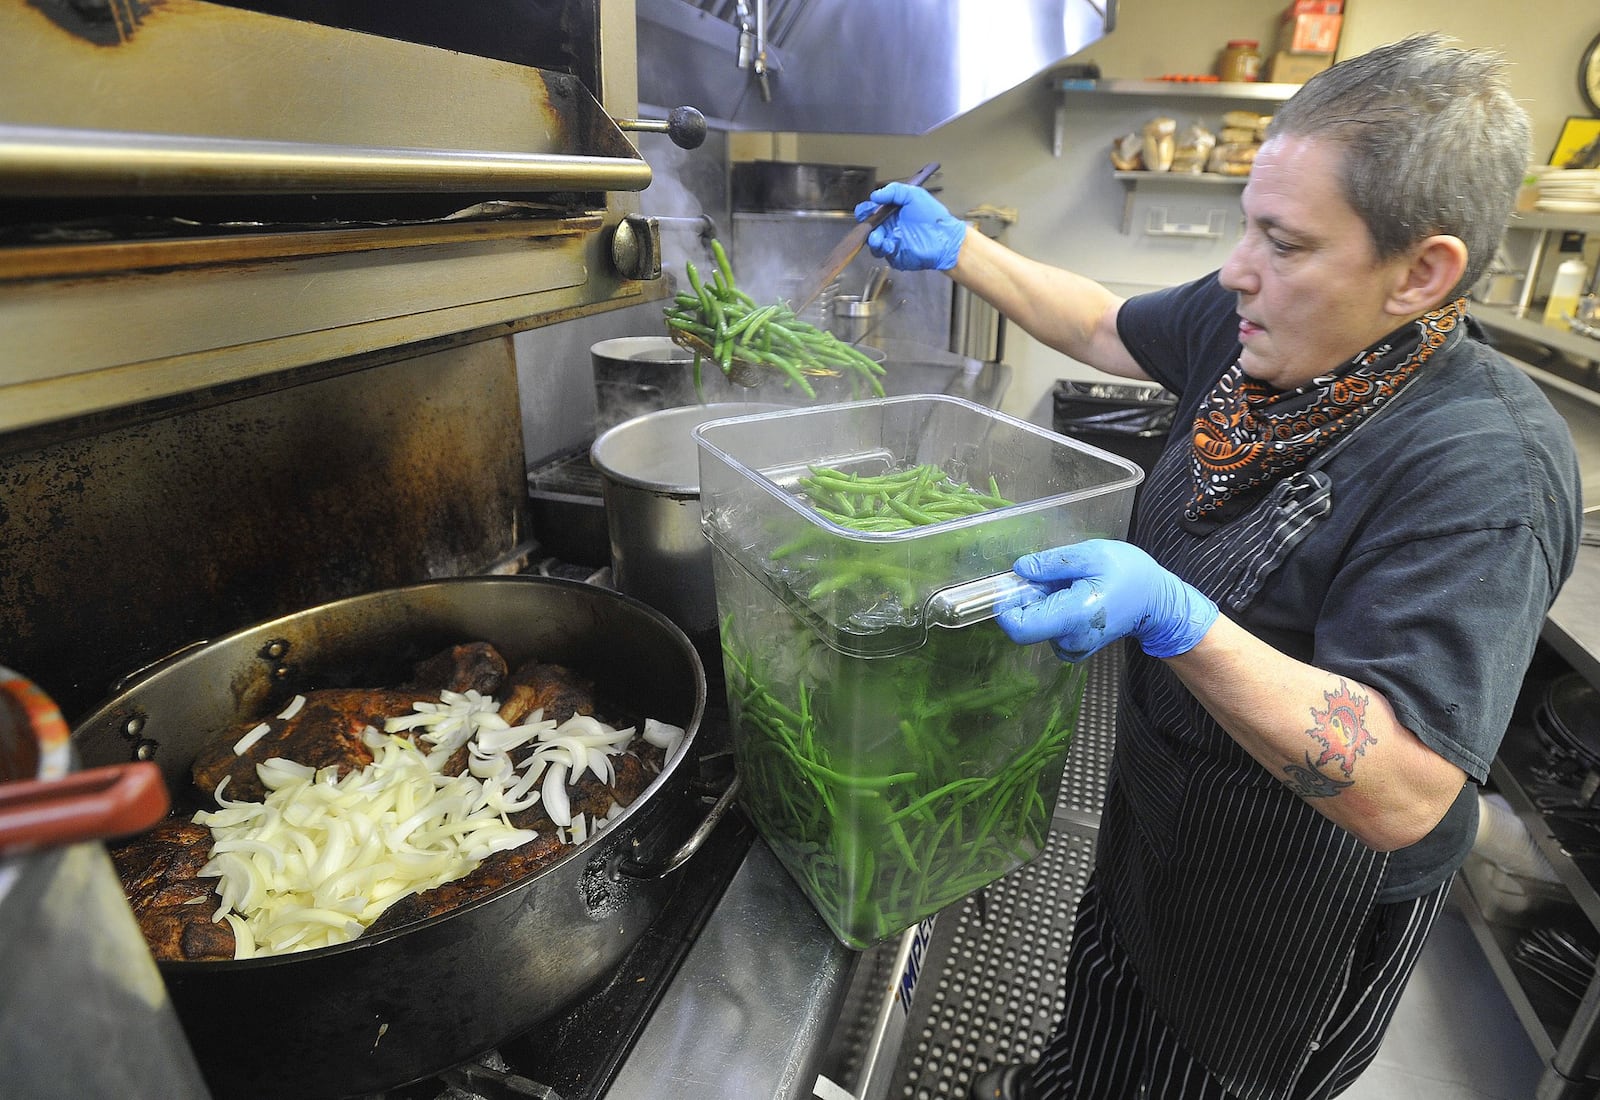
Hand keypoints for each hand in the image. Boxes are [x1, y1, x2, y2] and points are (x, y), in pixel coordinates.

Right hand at [854, 183, 966, 271]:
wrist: (946, 238)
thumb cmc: (932, 216)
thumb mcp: (913, 195)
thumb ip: (894, 191)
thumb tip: (875, 195)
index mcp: (891, 213)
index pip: (871, 211)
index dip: (865, 211)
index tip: (864, 210)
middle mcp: (889, 227)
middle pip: (869, 228)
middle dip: (866, 227)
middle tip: (870, 225)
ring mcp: (892, 242)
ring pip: (873, 243)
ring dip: (873, 240)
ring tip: (878, 238)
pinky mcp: (896, 256)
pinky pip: (884, 254)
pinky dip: (884, 249)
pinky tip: (890, 244)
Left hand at [995, 539, 1218, 661]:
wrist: (1157, 602)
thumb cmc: (1130, 574)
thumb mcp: (1092, 554)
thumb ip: (1053, 563)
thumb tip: (1021, 569)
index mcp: (1072, 617)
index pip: (1019, 627)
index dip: (1007, 606)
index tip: (1014, 584)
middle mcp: (1069, 640)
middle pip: (1026, 624)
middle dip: (1029, 598)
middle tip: (1052, 577)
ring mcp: (1072, 648)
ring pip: (1038, 625)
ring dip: (1043, 603)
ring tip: (1071, 585)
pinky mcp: (1074, 648)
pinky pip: (1050, 629)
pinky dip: (1053, 611)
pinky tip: (1073, 597)